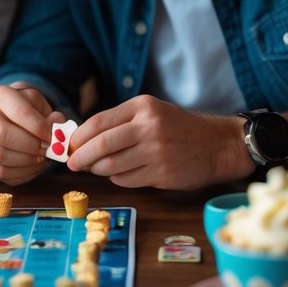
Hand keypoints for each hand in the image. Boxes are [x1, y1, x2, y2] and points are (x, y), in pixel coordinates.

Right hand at [0, 83, 62, 184]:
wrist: (9, 116)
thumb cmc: (28, 110)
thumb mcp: (41, 106)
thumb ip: (52, 117)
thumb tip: (57, 130)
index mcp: (0, 95)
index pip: (18, 111)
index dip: (38, 127)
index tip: (52, 136)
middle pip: (1, 135)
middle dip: (29, 146)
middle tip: (46, 150)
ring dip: (26, 162)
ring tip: (42, 158)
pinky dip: (21, 173)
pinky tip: (34, 166)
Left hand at [67, 95, 232, 189]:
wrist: (218, 145)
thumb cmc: (178, 128)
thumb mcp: (152, 113)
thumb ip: (121, 123)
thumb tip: (83, 140)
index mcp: (142, 107)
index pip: (99, 122)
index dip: (79, 137)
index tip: (70, 146)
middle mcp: (149, 126)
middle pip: (101, 144)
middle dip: (81, 156)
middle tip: (72, 163)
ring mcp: (156, 151)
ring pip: (111, 165)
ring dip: (98, 170)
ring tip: (96, 168)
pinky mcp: (162, 173)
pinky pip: (127, 180)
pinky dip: (117, 178)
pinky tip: (122, 173)